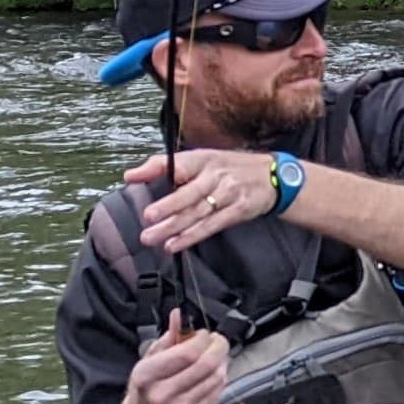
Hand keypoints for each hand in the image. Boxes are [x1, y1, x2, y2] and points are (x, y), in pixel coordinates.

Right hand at [115, 311, 228, 403]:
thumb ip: (167, 336)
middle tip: (217, 340)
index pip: (187, 353)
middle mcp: (163, 394)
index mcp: (148, 376)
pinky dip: (220, 376)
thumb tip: (179, 314)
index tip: (204, 333)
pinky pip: (218, 390)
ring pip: (216, 376)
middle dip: (218, 346)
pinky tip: (211, 373)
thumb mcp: (148, 360)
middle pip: (206, 364)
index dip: (202, 339)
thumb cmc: (146, 389)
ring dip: (221, 361)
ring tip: (213, 356)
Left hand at [124, 142, 282, 253]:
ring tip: (152, 238)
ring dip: (174, 227)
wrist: (274, 176)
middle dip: (167, 206)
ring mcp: (229, 194)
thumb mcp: (203, 160)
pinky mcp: (238, 210)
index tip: (132, 178)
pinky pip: (212, 225)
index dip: (155, 169)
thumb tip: (130, 176)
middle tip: (147, 217)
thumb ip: (166, 167)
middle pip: (189, 193)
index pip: (178, 163)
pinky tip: (175, 244)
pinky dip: (192, 236)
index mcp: (204, 159)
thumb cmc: (229, 169)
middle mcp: (216, 175)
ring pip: (198, 212)